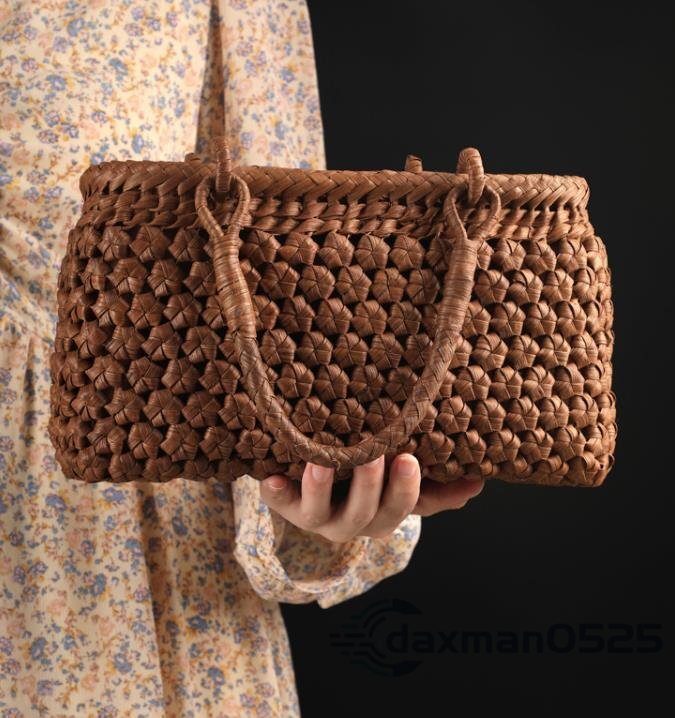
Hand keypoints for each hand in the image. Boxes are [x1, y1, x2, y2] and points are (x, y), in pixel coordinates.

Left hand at [260, 454, 483, 543]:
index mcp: (382, 516)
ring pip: (320, 513)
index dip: (407, 491)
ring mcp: (317, 516)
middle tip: (379, 454)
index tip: (410, 460)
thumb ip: (436, 487)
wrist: (313, 486)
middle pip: (365, 514)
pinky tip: (268, 477)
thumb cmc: (366, 482)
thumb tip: (480, 481)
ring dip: (320, 488)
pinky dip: (274, 493)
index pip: (401, 509)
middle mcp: (351, 522)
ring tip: (320, 463)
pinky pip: (278, 504)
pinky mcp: (285, 505)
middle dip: (373, 487)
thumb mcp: (402, 484)